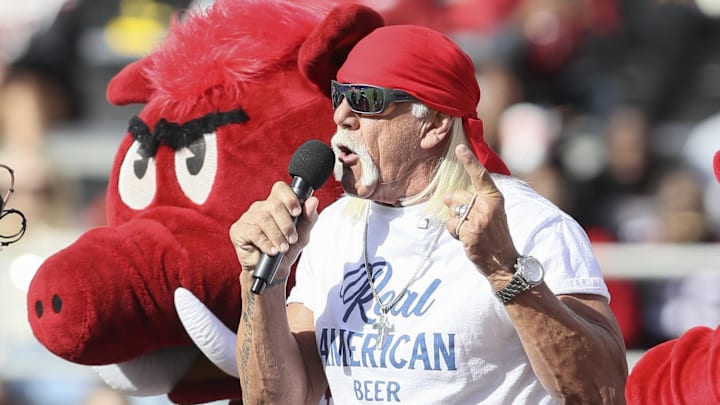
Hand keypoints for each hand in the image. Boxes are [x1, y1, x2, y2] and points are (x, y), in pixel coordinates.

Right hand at [229, 181, 318, 282]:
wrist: (274, 272)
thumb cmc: (286, 250)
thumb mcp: (302, 235)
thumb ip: (309, 218)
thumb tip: (313, 201)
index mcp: (275, 204)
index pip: (280, 188)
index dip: (289, 197)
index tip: (297, 213)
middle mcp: (260, 207)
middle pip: (274, 205)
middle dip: (286, 224)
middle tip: (292, 239)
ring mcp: (248, 217)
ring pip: (263, 218)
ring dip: (277, 235)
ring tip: (282, 248)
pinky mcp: (238, 230)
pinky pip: (253, 231)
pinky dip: (265, 242)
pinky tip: (271, 250)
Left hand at [444, 144, 517, 275]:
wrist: (504, 261)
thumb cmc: (495, 236)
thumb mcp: (490, 213)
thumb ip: (470, 201)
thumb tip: (446, 197)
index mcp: (495, 197)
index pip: (480, 176)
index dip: (469, 161)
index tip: (459, 149)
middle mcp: (488, 205)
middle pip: (457, 196)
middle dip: (456, 207)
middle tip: (471, 222)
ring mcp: (479, 218)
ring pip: (452, 211)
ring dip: (455, 222)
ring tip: (470, 232)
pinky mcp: (470, 231)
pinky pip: (450, 225)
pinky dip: (454, 233)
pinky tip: (467, 239)